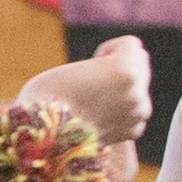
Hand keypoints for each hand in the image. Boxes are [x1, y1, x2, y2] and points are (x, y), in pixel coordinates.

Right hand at [14, 39, 155, 154]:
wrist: (42, 137)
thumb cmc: (49, 97)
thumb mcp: (79, 67)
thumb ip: (107, 65)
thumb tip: (125, 78)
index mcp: (126, 71)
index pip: (131, 45)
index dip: (108, 50)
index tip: (91, 61)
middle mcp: (138, 93)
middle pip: (140, 65)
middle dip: (120, 69)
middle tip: (91, 82)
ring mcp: (137, 114)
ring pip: (137, 89)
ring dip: (121, 91)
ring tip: (91, 100)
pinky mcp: (132, 131)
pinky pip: (132, 110)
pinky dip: (119, 111)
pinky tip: (97, 115)